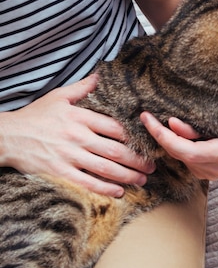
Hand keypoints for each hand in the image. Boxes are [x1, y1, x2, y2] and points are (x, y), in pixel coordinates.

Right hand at [0, 75, 154, 196]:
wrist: (6, 135)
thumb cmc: (35, 116)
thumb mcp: (59, 97)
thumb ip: (84, 88)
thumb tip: (103, 75)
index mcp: (80, 117)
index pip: (116, 127)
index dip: (136, 136)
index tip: (149, 142)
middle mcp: (77, 136)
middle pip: (116, 150)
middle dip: (138, 159)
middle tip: (153, 166)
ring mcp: (68, 155)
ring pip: (105, 167)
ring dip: (127, 175)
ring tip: (142, 179)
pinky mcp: (58, 172)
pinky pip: (86, 182)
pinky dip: (104, 188)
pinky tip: (118, 191)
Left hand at [140, 112, 217, 179]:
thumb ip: (194, 126)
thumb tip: (170, 123)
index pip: (185, 150)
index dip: (163, 135)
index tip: (147, 119)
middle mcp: (215, 169)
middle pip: (179, 153)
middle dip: (162, 136)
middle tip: (148, 117)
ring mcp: (211, 174)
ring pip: (180, 157)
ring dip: (172, 141)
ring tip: (173, 123)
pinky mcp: (206, 174)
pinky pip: (186, 159)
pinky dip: (179, 146)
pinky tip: (181, 134)